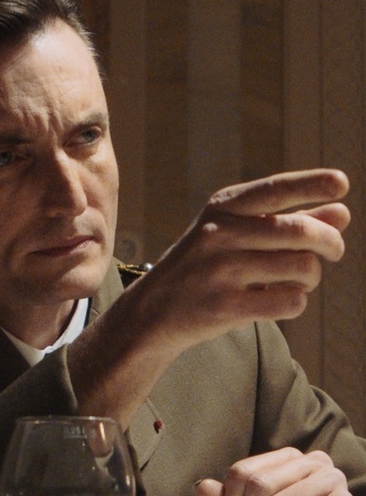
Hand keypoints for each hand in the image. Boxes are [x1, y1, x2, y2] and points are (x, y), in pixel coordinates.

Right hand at [137, 168, 349, 357]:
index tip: (342, 184)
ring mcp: (222, 271)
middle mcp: (220, 234)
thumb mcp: (234, 236)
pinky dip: (297, 303)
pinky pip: (291, 302)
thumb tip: (342, 214)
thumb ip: (285, 222)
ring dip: (311, 277)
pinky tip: (282, 301)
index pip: (275, 190)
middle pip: (301, 232)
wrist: (152, 311)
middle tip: (334, 251)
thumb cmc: (202, 268)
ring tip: (297, 281)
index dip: (312, 184)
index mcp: (222, 209)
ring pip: (302, 268)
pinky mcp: (226, 307)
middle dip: (330, 243)